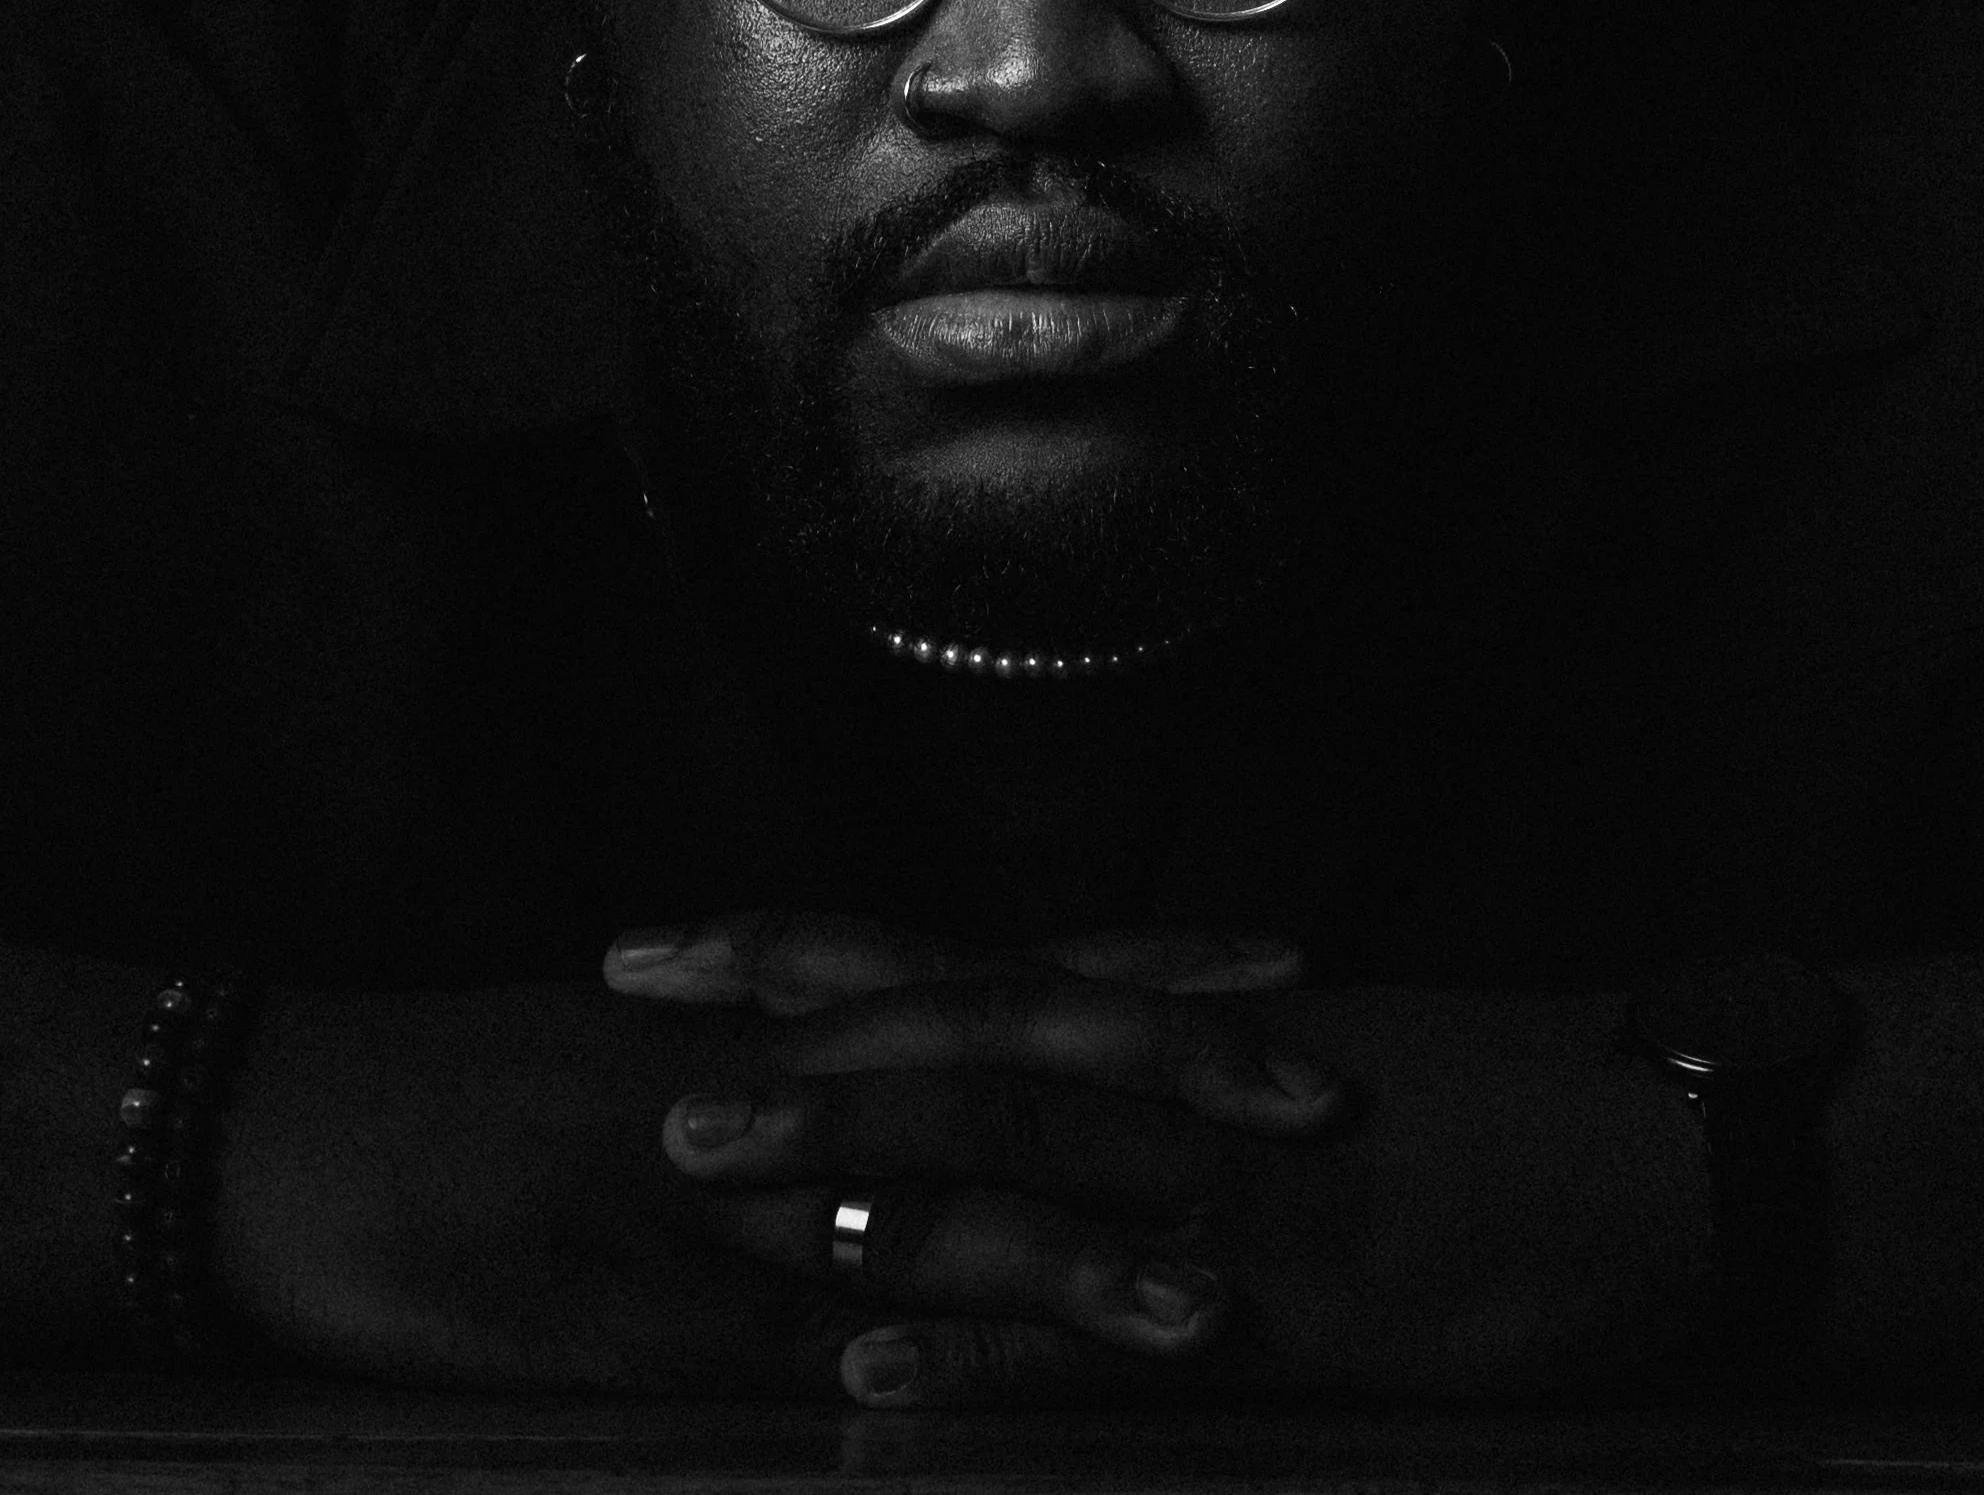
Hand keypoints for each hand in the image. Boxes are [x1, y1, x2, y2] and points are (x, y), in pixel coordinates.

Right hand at [199, 923, 1309, 1393]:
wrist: (281, 1122)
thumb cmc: (464, 1091)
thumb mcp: (643, 1049)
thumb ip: (778, 1058)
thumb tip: (885, 1066)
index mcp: (780, 1013)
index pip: (996, 969)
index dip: (1139, 965)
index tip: (1279, 963)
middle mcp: (769, 1072)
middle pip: (994, 1054)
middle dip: (1161, 1073)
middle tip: (1319, 1092)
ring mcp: (701, 1190)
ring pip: (911, 1208)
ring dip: (1066, 1256)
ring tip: (1206, 1304)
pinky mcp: (621, 1308)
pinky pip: (770, 1341)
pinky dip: (875, 1366)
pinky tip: (963, 1403)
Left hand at [612, 929, 1711, 1408]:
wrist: (1656, 1142)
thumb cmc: (1483, 1101)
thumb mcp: (1300, 1056)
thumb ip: (1160, 1063)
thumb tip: (1046, 1066)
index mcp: (1160, 1026)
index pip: (948, 967)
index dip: (801, 955)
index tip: (669, 947)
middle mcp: (1167, 1080)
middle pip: (945, 1025)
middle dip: (778, 1021)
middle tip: (624, 1008)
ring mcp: (1216, 1183)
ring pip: (1005, 1151)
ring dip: (848, 1154)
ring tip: (698, 1165)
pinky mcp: (1283, 1302)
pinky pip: (1106, 1334)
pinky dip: (986, 1352)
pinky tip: (872, 1375)